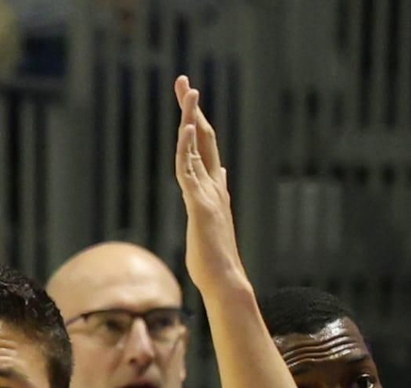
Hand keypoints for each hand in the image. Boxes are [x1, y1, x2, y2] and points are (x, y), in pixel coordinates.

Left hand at [173, 75, 246, 295]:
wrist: (225, 280)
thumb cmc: (214, 260)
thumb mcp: (211, 223)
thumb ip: (213, 199)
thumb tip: (221, 177)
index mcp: (215, 191)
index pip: (206, 151)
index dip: (198, 126)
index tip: (190, 107)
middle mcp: (214, 187)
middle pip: (204, 139)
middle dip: (194, 110)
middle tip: (186, 84)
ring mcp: (208, 194)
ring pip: (198, 147)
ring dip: (191, 117)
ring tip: (187, 91)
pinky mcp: (200, 205)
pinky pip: (190, 171)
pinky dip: (187, 148)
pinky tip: (185, 129)